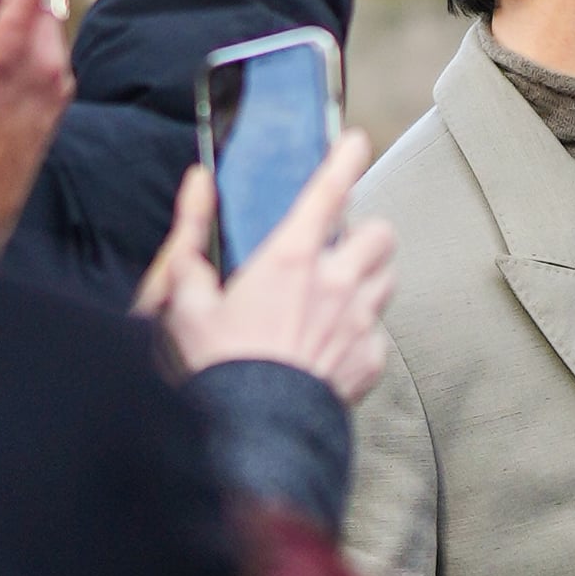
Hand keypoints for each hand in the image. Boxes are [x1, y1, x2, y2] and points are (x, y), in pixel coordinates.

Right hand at [140, 130, 394, 403]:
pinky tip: (333, 347)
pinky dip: (362, 335)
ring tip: (341, 295)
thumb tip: (196, 191)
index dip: (345, 159)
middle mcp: (336, 283)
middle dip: (365, 235)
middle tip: (341, 248)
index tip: (355, 142)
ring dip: (370, 279)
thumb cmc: (217, 368)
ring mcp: (360, 322)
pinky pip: (379, 334)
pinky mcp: (370, 360)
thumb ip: (192, 245)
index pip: (328, 192)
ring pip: (388, 279)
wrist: (252, 433)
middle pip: (380, 234)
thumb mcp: (186, 305)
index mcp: (291, 259)